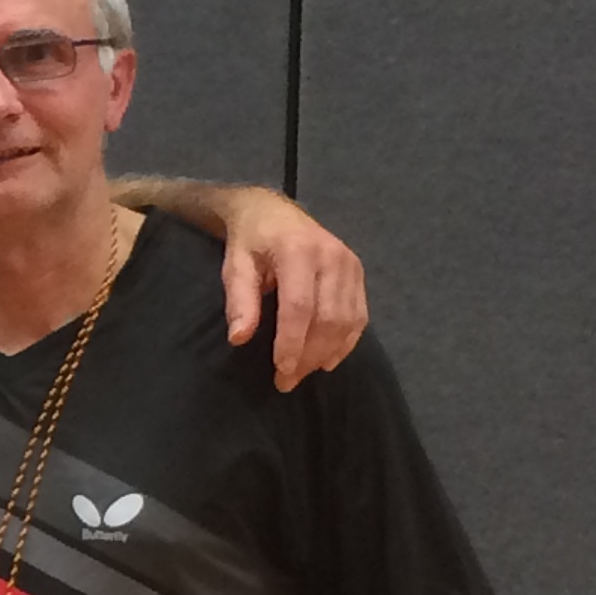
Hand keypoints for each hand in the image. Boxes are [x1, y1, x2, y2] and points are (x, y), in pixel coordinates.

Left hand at [218, 192, 367, 388]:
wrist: (273, 212)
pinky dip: (346, 341)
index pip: (300, 307)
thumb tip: (240, 339)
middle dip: (309, 355)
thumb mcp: (235, 266)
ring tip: (303, 374)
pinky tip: (327, 359)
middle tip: (287, 381)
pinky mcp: (358, 273)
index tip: (280, 370)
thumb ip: (240, 300)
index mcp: (298, 251)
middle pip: (328, 318)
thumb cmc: (250, 241)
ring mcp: (350, 264)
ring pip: (348, 320)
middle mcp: (332, 256)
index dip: (292, 342)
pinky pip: (360, 315)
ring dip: (327, 353)